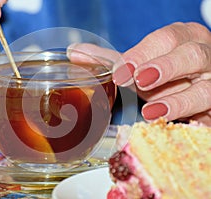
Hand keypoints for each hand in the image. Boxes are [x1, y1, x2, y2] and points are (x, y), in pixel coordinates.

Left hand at [67, 22, 210, 125]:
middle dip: (164, 68)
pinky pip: (209, 115)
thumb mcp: (138, 64)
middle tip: (139, 81)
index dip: (143, 54)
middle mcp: (202, 56)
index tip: (121, 71)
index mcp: (182, 38)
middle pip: (191, 55)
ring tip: (152, 110)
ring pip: (205, 88)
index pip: (165, 39)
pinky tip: (176, 127)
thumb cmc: (163, 72)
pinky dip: (194, 123)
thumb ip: (109, 59)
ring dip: (178, 100)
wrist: (191, 87)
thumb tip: (74, 52)